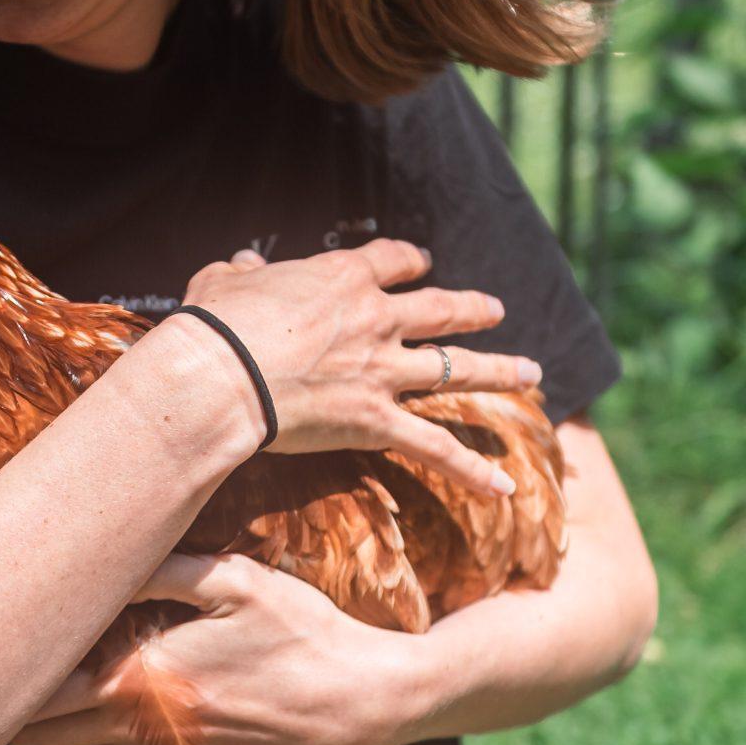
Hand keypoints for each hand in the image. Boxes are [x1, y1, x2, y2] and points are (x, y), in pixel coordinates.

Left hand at [8, 552, 413, 744]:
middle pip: (42, 740)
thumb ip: (164, 570)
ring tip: (61, 687)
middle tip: (24, 664)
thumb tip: (106, 557)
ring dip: (55, 734)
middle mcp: (144, 733)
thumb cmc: (301, 634)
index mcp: (145, 681)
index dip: (17, 676)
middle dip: (23, 708)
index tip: (6, 645)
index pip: (45, 695)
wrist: (359, 704)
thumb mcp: (237, 581)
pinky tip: (115, 706)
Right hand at [179, 242, 540, 500]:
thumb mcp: (224, 282)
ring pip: (456, 370)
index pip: (392, 261)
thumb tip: (239, 262)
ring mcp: (384, 371)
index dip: (411, 260)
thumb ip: (240, 271)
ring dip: (498, 370)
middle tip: (497, 310)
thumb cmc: (215, 326)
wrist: (221, 377)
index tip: (423, 262)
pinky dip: (471, 468)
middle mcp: (377, 320)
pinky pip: (435, 448)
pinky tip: (504, 484)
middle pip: (441, 310)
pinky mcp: (378, 421)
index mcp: (343, 278)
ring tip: (531, 373)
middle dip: (473, 310)